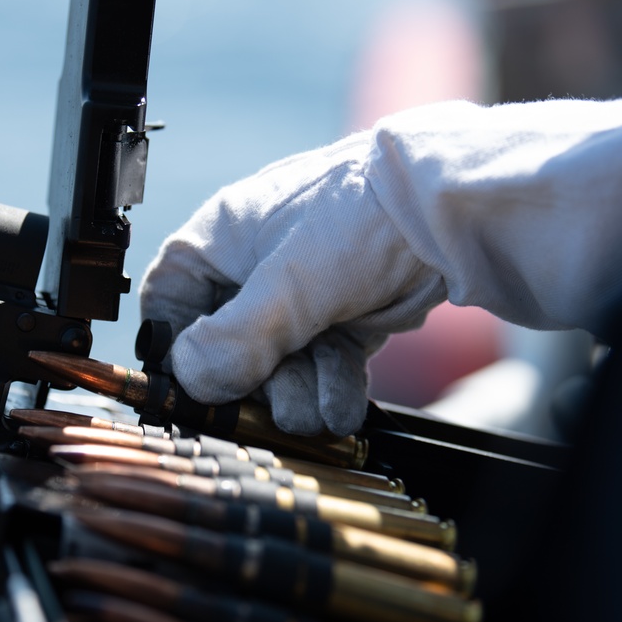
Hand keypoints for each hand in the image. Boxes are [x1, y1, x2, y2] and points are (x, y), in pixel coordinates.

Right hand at [139, 131, 447, 435]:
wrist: (451, 212)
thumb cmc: (361, 216)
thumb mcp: (289, 283)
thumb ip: (235, 339)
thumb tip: (190, 379)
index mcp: (223, 238)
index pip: (170, 297)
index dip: (177, 345)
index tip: (196, 384)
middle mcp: (255, 267)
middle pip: (228, 344)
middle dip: (255, 384)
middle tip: (272, 406)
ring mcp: (301, 293)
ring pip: (279, 363)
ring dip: (296, 394)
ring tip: (316, 410)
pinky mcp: (342, 315)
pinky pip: (320, 364)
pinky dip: (329, 389)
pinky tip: (339, 406)